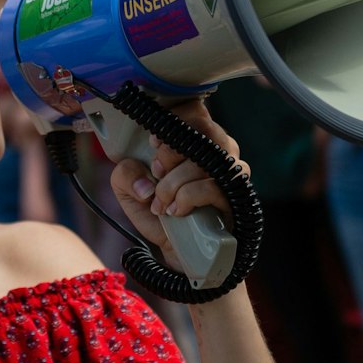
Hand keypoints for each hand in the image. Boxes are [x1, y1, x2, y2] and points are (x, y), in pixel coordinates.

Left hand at [109, 100, 244, 261]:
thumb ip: (124, 173)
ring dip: (172, 183)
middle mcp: (217, 148)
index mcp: (193, 138)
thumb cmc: (160, 215)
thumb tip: (145, 179)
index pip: (193, 107)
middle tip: (156, 173)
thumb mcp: (128, 191)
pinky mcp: (237, 196)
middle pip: (201, 126)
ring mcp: (231, 170)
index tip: (153, 143)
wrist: (181, 255)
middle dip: (168, 152)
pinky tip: (176, 212)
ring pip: (202, 159)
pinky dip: (185, 199)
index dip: (173, 118)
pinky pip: (209, 187)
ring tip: (162, 203)